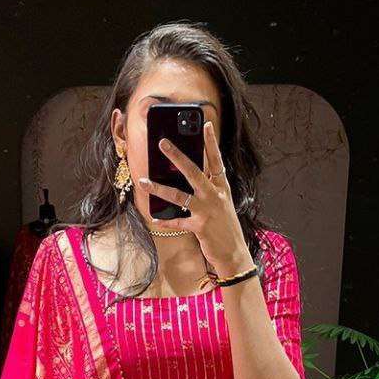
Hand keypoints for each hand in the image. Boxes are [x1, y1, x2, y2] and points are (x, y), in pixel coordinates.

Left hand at [138, 121, 252, 277]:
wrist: (234, 254)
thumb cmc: (226, 228)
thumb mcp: (222, 205)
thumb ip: (208, 191)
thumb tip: (188, 179)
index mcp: (222, 188)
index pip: (217, 160)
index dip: (211, 143)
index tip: (205, 125)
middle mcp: (215, 196)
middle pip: (194, 171)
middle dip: (177, 156)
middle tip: (163, 143)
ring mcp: (207, 211)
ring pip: (179, 195)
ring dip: (159, 188)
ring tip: (144, 181)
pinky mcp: (199, 226)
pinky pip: (177, 221)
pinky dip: (165, 220)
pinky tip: (154, 218)